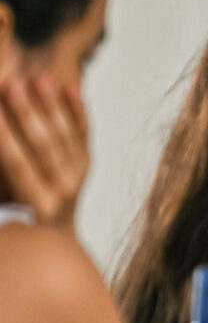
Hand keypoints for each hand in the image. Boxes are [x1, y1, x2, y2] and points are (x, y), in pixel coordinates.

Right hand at [0, 75, 89, 230]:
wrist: (47, 244)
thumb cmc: (13, 228)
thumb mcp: (7, 202)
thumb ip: (10, 167)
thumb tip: (7, 153)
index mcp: (37, 206)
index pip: (17, 164)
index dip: (4, 136)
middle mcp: (62, 193)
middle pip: (44, 145)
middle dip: (27, 112)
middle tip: (12, 82)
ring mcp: (78, 179)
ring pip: (66, 137)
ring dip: (52, 105)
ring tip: (38, 78)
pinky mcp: (85, 167)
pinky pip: (83, 136)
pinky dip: (78, 112)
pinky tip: (71, 87)